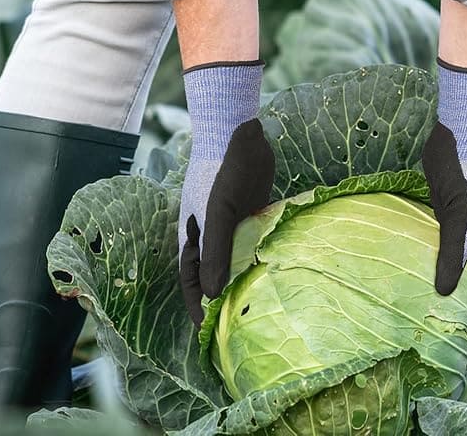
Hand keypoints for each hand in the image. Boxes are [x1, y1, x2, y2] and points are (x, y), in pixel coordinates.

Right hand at [177, 62, 271, 324]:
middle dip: (221, 299)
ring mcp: (231, 224)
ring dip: (243, 279)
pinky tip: (275, 272)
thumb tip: (214, 293)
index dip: (197, 306)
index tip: (207, 333)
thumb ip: (216, 252)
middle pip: (213, 274)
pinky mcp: (252, 213)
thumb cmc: (222, 172)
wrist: (239, 134)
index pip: (191, 280)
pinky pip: (253, 243)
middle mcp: (210, 233)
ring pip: (235, 260)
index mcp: (193, 235)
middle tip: (236, 326)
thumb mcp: (218, 214)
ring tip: (257, 305)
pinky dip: (260, 258)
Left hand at [423, 59, 466, 334]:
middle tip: (465, 334)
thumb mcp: (461, 216)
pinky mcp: (454, 209)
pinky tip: (426, 273)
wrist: (462, 125)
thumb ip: (453, 254)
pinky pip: (450, 243)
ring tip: (444, 312)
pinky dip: (442, 259)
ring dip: (459, 283)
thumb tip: (444, 293)